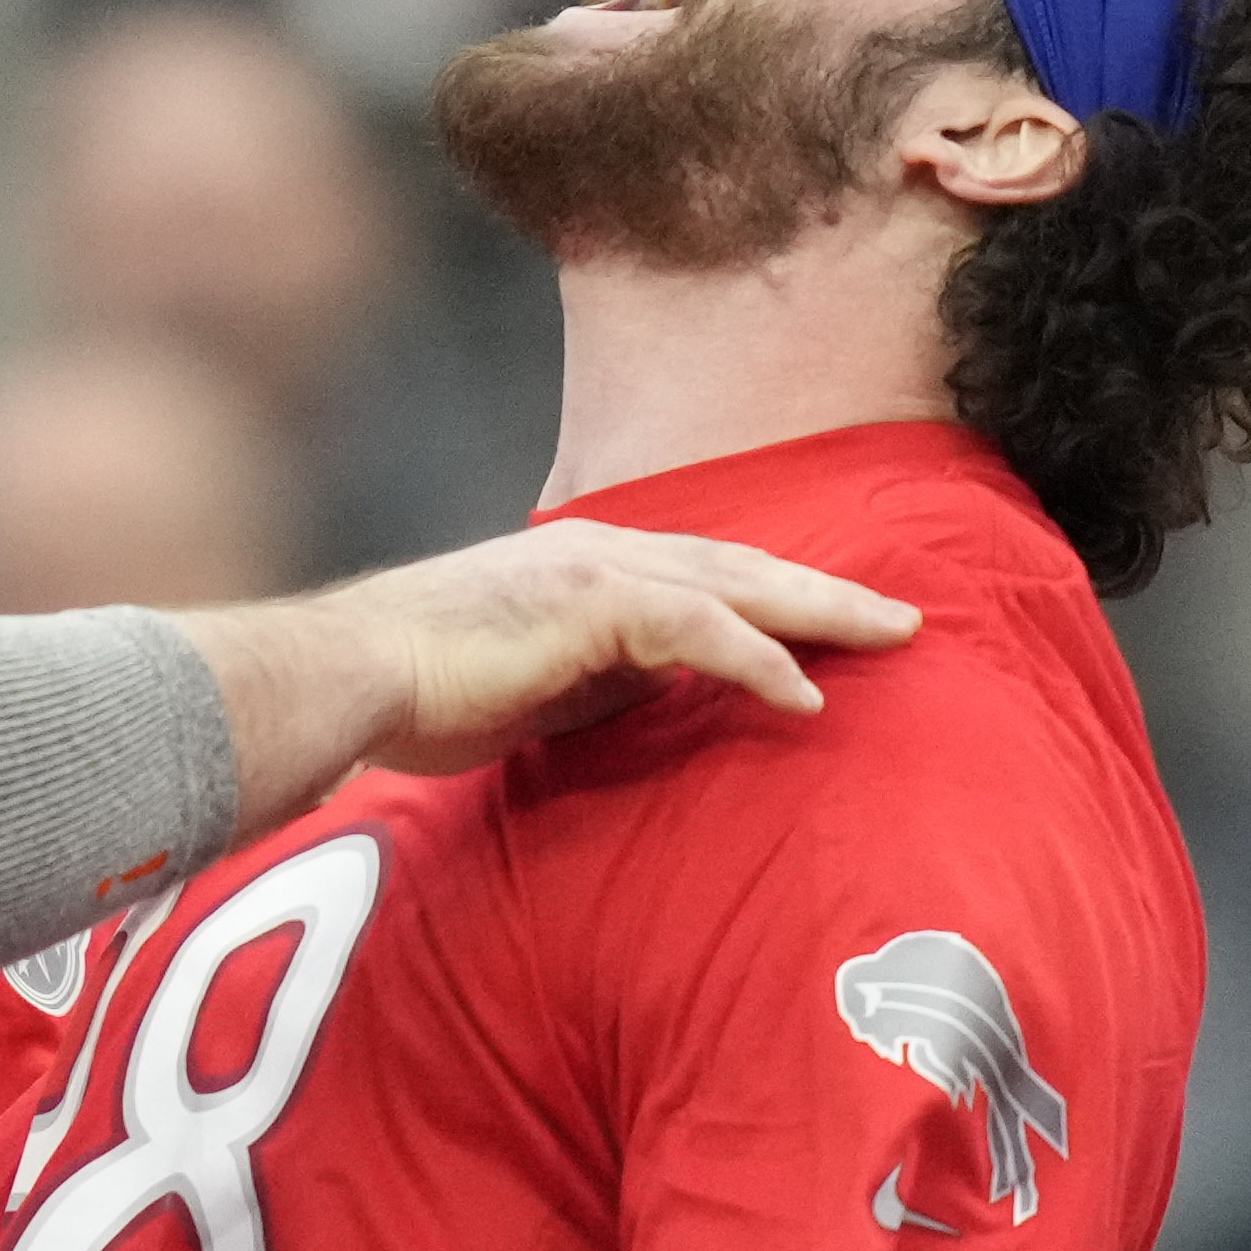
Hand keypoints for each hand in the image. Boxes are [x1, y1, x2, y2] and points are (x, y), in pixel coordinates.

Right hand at [191, 522, 919, 799]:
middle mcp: (596, 552)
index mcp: (578, 567)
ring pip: (738, 583)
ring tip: (892, 640)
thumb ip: (591, 682)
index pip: (700, 573)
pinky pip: (702, 631)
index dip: (772, 594)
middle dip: (825, 590)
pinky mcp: (593, 608)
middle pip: (740, 564)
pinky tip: (805, 693)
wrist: (345, 675)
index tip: (836, 619)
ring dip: (821, 612)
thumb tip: (655, 698)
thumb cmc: (406, 694)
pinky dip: (759, 660)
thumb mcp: (522, 687)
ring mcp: (596, 571)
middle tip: (904, 617)